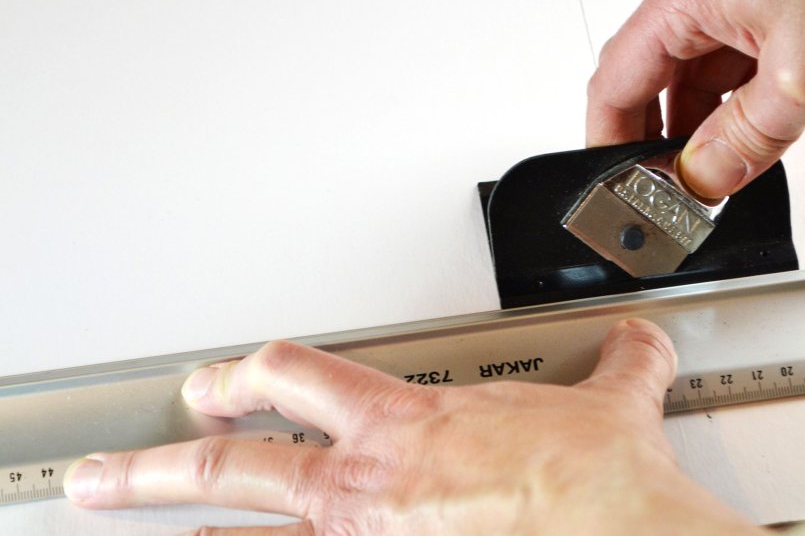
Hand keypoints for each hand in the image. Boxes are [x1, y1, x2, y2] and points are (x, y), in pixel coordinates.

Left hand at [63, 319, 763, 534]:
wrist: (617, 530)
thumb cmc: (592, 482)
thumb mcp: (610, 403)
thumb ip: (617, 367)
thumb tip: (635, 348)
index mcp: (407, 423)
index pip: (297, 376)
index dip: (249, 373)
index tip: (224, 380)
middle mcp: (369, 483)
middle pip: (230, 467)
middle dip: (158, 466)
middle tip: (108, 474)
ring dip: (182, 533)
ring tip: (126, 519)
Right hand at [586, 0, 804, 199]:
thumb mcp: (802, 79)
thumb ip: (740, 141)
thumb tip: (701, 181)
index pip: (616, 79)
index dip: (605, 140)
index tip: (609, 185)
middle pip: (654, 83)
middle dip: (656, 143)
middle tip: (663, 194)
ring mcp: (746, 9)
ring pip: (699, 85)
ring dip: (701, 135)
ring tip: (708, 183)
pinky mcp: (783, 23)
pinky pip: (740, 80)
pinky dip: (739, 120)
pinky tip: (746, 154)